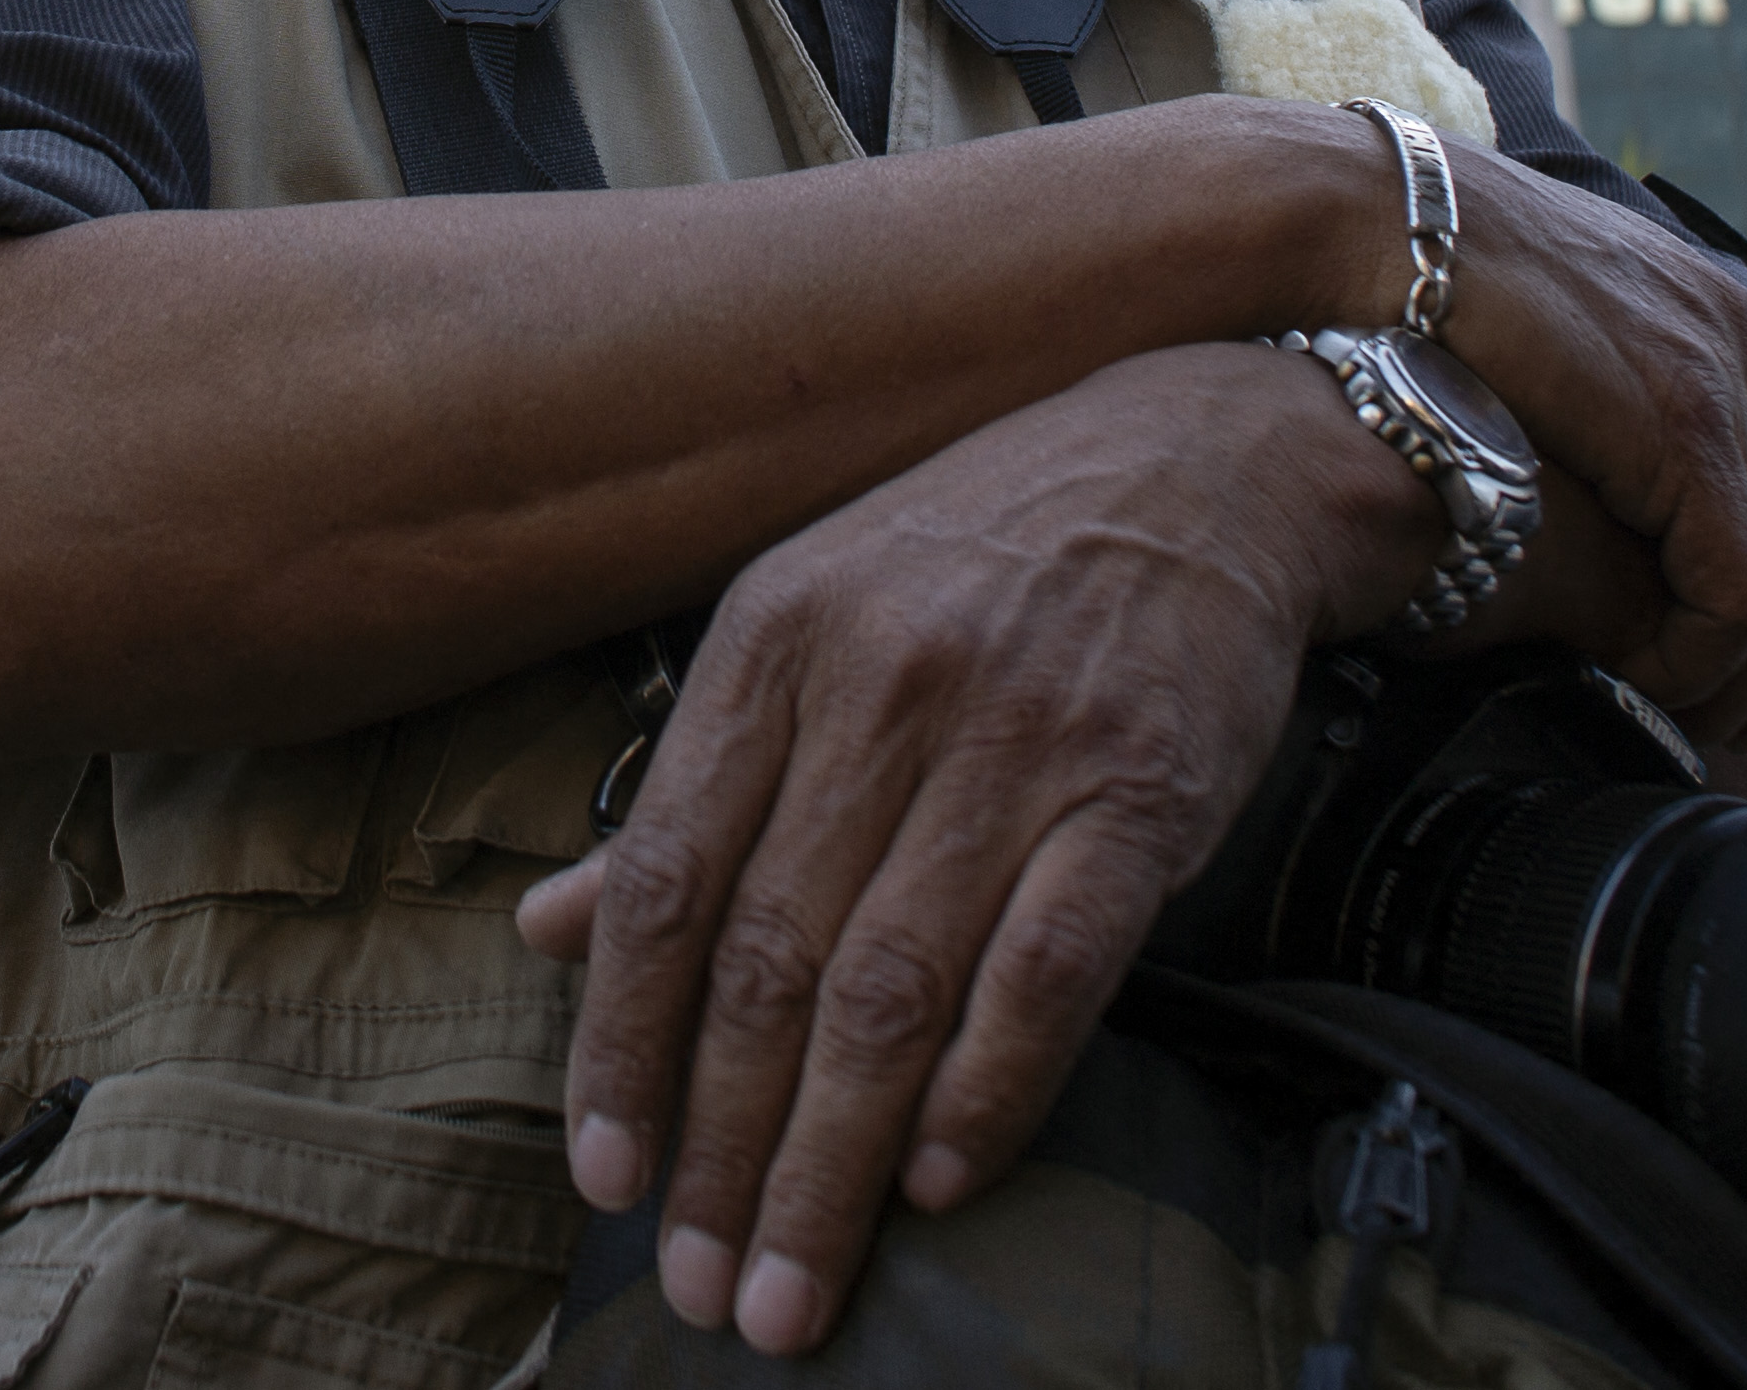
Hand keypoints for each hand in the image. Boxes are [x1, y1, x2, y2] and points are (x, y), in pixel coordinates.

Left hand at [516, 344, 1433, 1356]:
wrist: (1203, 456)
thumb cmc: (983, 550)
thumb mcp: (809, 618)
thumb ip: (690, 785)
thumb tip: (544, 928)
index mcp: (775, 640)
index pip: (670, 882)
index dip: (623, 1044)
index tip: (602, 1179)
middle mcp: (883, 687)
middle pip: (772, 960)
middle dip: (723, 1148)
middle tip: (702, 1291)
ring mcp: (1016, 740)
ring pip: (892, 989)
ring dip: (830, 1164)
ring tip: (792, 1289)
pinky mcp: (1141, 790)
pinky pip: (1049, 970)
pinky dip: (985, 1090)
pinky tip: (933, 1182)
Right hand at [1386, 134, 1746, 744]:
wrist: (1376, 220)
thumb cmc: (1422, 276)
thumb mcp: (1547, 321)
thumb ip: (1602, 374)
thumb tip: (1594, 447)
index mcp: (1714, 308)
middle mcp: (1740, 338)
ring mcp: (1720, 381)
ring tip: (1700, 707)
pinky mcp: (1681, 433)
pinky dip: (1711, 659)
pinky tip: (1653, 681)